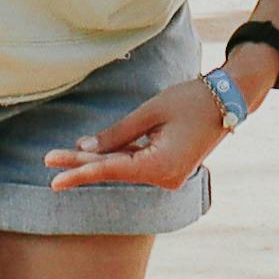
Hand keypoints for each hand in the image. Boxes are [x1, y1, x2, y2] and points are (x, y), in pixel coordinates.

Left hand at [47, 33, 276, 191]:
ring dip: (96, 161)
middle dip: (81, 165)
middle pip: (114, 171)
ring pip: (124, 168)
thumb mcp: (149, 112)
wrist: (230, 99)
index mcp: (161, 167)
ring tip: (60, 157)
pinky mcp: (169, 168)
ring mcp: (169, 176)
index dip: (80, 171)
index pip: (111, 170)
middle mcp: (165, 178)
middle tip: (48, 161)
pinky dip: (117, 156)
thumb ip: (117, 134)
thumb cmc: (191, 100)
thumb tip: (86, 149)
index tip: (53, 177)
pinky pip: (137, 163)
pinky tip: (89, 153)